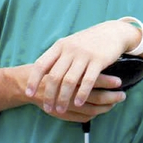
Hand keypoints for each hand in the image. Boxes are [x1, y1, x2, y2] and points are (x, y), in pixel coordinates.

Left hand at [25, 20, 140, 114]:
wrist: (112, 32)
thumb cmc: (88, 41)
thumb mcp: (70, 43)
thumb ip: (57, 57)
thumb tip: (40, 75)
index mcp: (60, 46)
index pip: (41, 64)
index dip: (33, 80)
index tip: (29, 94)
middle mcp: (70, 50)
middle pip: (54, 76)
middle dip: (49, 95)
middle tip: (48, 108)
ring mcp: (85, 55)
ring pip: (70, 81)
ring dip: (63, 98)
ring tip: (60, 109)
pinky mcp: (99, 60)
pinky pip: (88, 81)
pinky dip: (82, 93)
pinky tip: (78, 103)